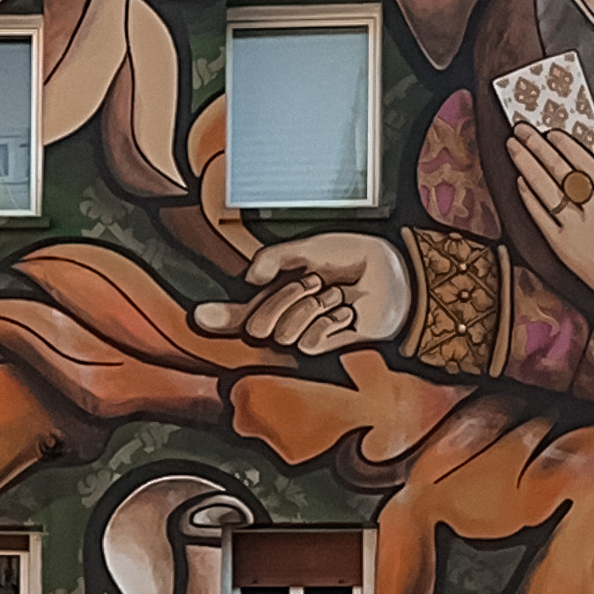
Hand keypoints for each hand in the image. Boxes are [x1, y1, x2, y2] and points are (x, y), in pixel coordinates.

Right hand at [200, 232, 412, 354]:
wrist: (395, 273)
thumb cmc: (357, 257)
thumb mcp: (311, 247)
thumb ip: (274, 257)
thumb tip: (249, 277)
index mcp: (278, 292)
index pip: (240, 311)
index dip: (218, 316)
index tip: (199, 316)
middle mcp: (289, 316)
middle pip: (255, 325)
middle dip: (281, 299)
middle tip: (312, 281)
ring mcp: (307, 333)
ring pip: (282, 334)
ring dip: (309, 308)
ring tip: (334, 295)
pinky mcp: (328, 346)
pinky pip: (306, 342)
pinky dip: (326, 323)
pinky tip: (345, 312)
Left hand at [502, 124, 593, 307]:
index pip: (586, 163)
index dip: (566, 145)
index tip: (552, 133)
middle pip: (562, 170)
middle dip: (539, 147)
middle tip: (523, 130)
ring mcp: (579, 227)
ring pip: (548, 189)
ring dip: (527, 165)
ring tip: (514, 148)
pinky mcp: (564, 247)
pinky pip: (542, 217)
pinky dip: (530, 198)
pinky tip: (520, 182)